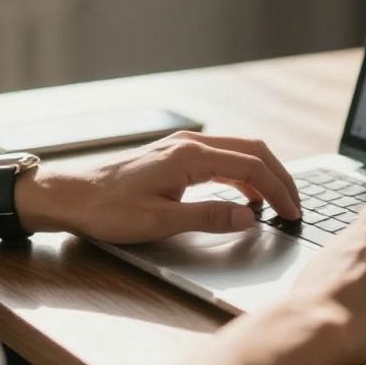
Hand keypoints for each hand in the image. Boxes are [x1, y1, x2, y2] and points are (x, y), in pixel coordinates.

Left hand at [17, 130, 301, 243]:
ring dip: (263, 174)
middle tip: (295, 206)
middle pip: (252, 150)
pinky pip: (221, 157)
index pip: (252, 166)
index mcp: (190, 155)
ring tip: (278, 203)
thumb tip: (249, 217)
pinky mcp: (174, 156)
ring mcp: (182, 147)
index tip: (293, 214)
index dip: (279, 191)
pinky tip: (245, 196)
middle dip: (280, 177)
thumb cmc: (108, 209)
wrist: (70, 195)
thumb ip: (208, 217)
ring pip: (238, 151)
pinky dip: (242, 174)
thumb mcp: (160, 221)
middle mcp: (190, 143)